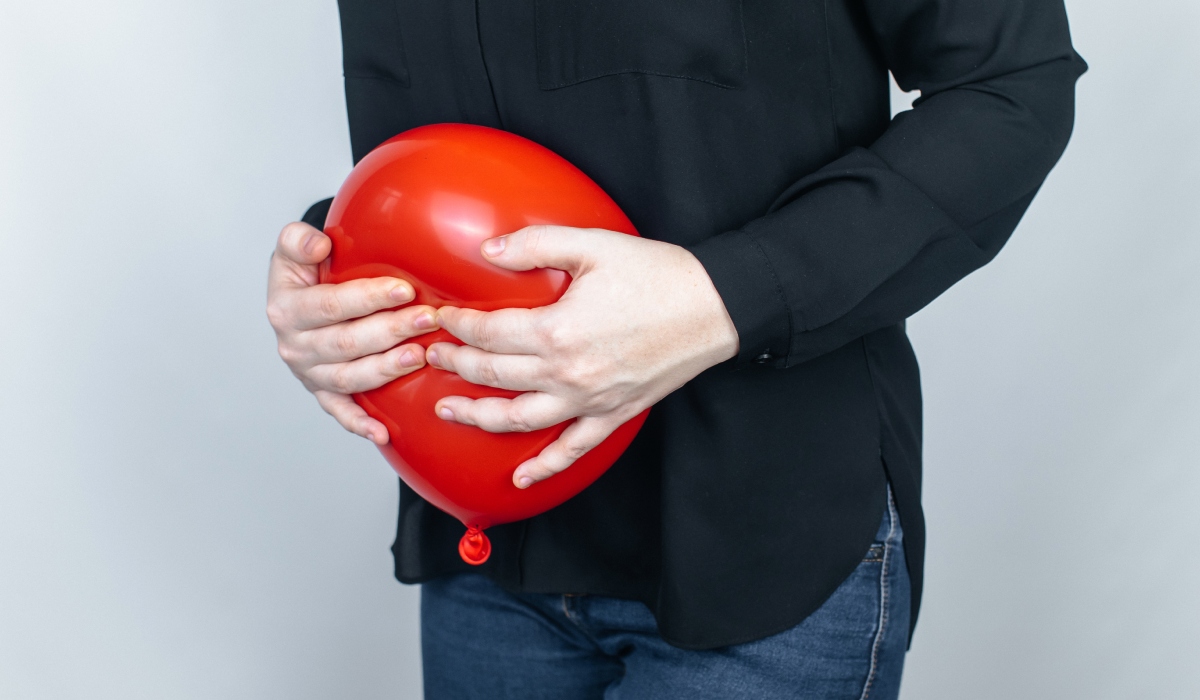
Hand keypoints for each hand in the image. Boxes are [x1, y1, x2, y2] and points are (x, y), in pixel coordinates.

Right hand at [266, 222, 439, 443]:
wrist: (297, 302)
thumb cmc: (304, 274)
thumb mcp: (293, 250)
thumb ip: (298, 240)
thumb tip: (318, 245)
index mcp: (286, 309)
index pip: (331, 305)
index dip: (368, 297)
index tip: (404, 288)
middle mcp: (295, 346)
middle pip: (346, 342)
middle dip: (391, 330)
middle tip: (429, 319)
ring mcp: (309, 374)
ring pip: (350, 377)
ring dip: (386, 369)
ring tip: (419, 356)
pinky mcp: (322, 393)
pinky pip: (340, 412)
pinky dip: (359, 424)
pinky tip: (383, 433)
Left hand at [426, 226, 738, 487]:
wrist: (714, 307)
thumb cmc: (659, 276)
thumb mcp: (594, 246)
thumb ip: (536, 245)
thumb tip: (489, 251)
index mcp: (557, 331)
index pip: (489, 333)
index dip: (458, 325)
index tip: (442, 318)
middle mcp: (567, 374)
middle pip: (494, 376)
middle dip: (455, 366)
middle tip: (432, 357)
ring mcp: (590, 400)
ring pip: (519, 419)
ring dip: (478, 417)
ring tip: (449, 410)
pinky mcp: (614, 414)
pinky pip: (573, 449)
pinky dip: (545, 467)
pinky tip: (522, 477)